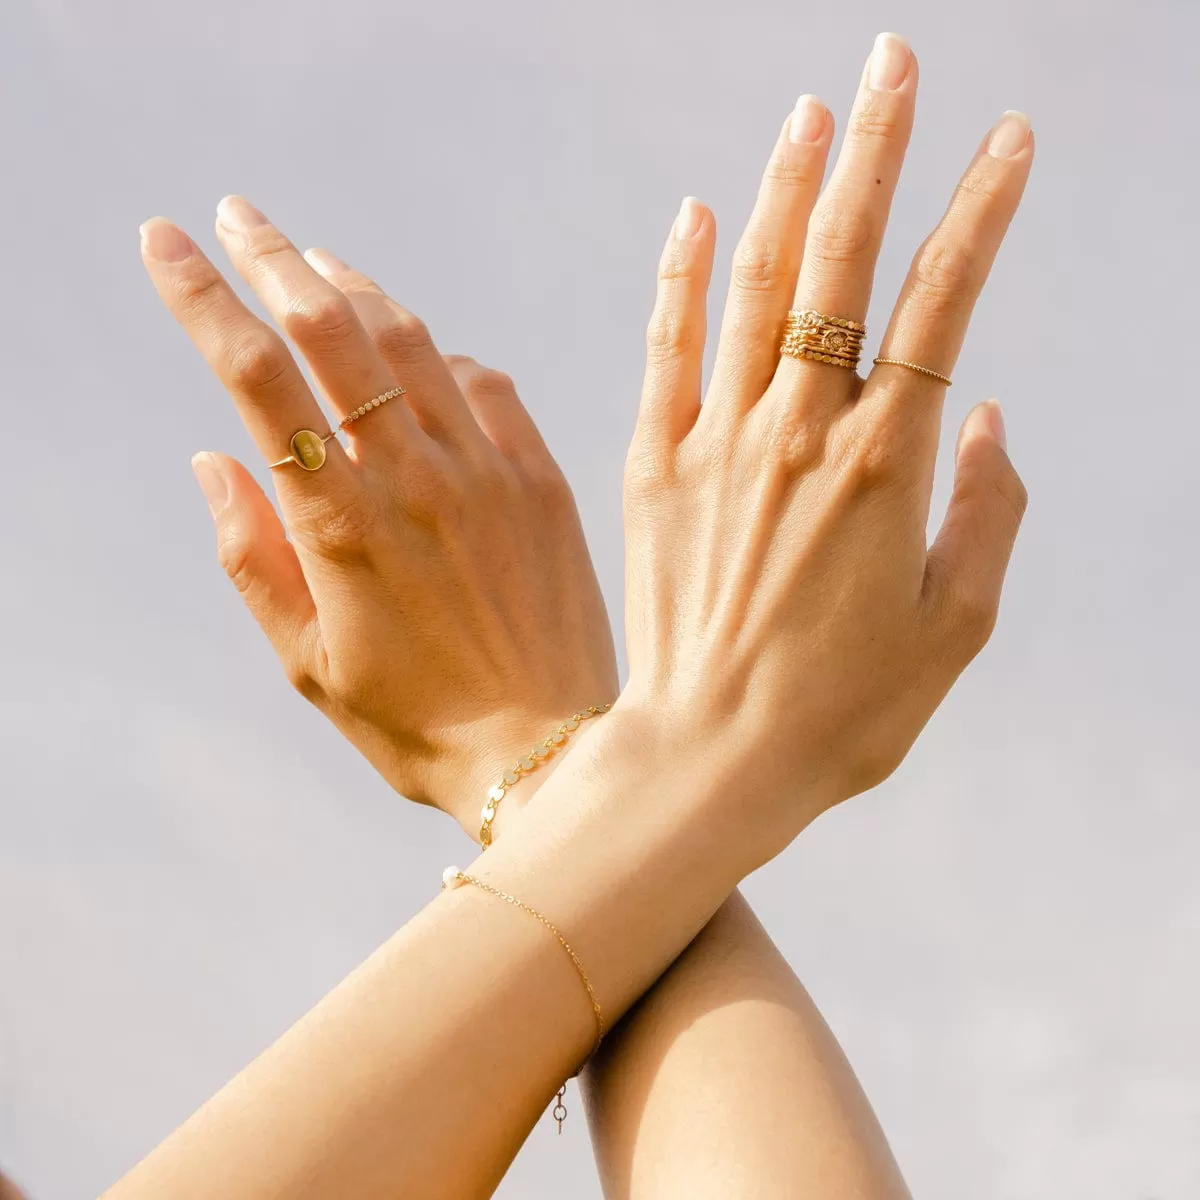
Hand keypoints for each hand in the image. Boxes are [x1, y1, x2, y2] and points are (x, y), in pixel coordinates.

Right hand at [140, 208, 616, 833]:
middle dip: (275, 257)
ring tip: (318, 265)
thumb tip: (214, 459)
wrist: (546, 754)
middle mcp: (414, 479)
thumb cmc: (416, 723)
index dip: (202, 299)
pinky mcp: (542, 480)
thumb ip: (254, 558)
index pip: (257, 379)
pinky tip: (424, 357)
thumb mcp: (308, 664)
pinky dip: (444, 358)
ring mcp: (487, 471)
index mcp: (341, 525)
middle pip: (334, 330)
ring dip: (358, 288)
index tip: (165, 240)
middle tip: (241, 215)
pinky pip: (490, 384)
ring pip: (414, 341)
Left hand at [622, 37, 1031, 857]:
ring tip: (815, 109)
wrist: (708, 758)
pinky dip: (683, 277)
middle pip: (846, 265)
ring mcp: (718, 444)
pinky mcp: (653, 467)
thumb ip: (989, 515)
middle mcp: (799, 435)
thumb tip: (990, 416)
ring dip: (789, 189)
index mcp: (885, 469)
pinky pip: (667, 349)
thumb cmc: (841, 713)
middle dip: (877, 152)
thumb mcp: (954, 630)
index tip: (1008, 138)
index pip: (943, 304)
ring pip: (757, 286)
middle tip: (895, 61)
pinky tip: (699, 213)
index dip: (979, 212)